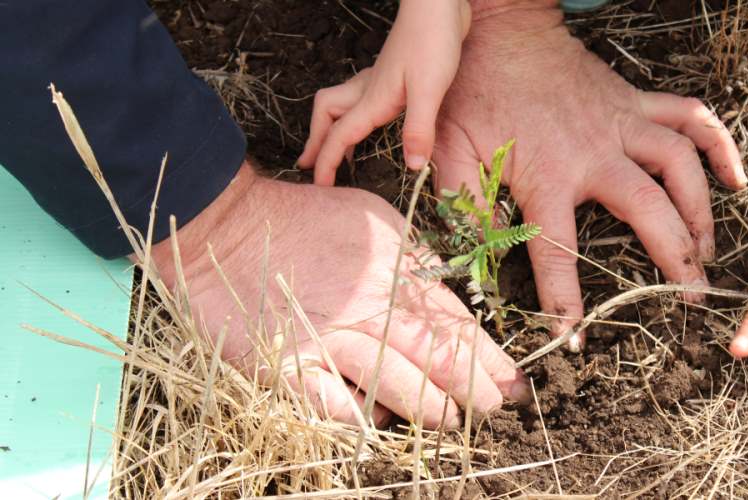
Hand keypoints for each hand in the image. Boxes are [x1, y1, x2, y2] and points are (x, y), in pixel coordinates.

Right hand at [149, 161, 528, 427]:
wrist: (228, 227)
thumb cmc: (308, 223)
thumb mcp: (378, 224)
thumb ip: (416, 261)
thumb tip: (449, 299)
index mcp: (398, 272)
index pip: (458, 324)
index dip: (491, 358)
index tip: (513, 383)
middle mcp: (372, 308)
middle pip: (441, 357)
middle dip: (476, 389)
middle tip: (493, 407)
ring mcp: (331, 340)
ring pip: (400, 388)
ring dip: (432, 410)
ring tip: (448, 420)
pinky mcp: (289, 367)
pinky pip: (338, 409)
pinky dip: (363, 420)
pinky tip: (376, 421)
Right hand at [297, 0, 471, 183]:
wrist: (438, 5)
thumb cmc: (433, 41)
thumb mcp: (429, 89)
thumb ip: (418, 128)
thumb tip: (412, 166)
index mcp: (373, 99)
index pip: (340, 135)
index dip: (326, 162)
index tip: (319, 188)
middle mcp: (369, 90)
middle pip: (327, 116)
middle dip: (316, 142)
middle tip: (311, 166)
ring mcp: (378, 80)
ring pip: (340, 105)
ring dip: (331, 128)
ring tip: (336, 151)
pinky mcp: (392, 74)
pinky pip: (360, 99)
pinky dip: (353, 114)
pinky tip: (372, 120)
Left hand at [434, 3, 745, 346]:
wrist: (498, 30)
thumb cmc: (472, 92)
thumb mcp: (450, 149)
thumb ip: (462, 202)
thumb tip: (470, 254)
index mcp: (546, 174)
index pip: (557, 250)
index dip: (564, 300)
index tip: (575, 337)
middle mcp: (593, 152)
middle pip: (648, 209)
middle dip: (676, 257)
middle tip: (693, 297)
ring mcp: (621, 123)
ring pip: (680, 166)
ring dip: (701, 210)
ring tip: (709, 250)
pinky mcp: (633, 102)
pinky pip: (690, 117)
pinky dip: (719, 144)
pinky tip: (735, 178)